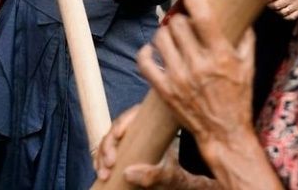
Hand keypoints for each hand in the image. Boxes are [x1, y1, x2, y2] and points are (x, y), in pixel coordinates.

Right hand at [95, 105, 214, 188]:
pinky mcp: (131, 151)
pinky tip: (101, 170)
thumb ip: (157, 176)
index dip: (121, 126)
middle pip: (120, 126)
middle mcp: (147, 128)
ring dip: (103, 153)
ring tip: (103, 171)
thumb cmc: (189, 180)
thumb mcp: (175, 178)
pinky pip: (112, 150)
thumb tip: (128, 172)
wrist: (196, 186)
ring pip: (113, 138)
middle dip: (109, 144)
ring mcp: (138, 139)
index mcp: (159, 125)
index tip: (117, 140)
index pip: (135, 115)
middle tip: (108, 164)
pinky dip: (103, 159)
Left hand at [137, 0, 254, 152]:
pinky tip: (153, 51)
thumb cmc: (238, 97)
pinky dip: (146, 52)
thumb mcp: (249, 66)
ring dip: (165, 34)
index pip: (202, 16)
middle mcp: (198, 64)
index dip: (194, 0)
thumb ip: (245, 37)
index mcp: (220, 55)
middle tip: (184, 25)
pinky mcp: (164, 89)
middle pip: (176, 23)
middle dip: (180, 20)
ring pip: (160, 38)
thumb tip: (241, 11)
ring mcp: (179, 77)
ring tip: (172, 38)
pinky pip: (144, 62)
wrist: (224, 133)